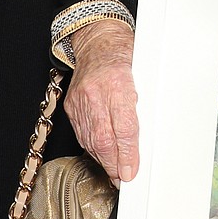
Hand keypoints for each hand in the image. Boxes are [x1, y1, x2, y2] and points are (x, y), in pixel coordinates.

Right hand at [65, 21, 138, 184]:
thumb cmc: (123, 54)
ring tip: (114, 172)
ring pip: (90, 139)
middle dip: (114, 164)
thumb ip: (143, 105)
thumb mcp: (142, 74)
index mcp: (118, 81)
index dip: (128, 153)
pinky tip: (101, 155)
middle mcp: (96, 92)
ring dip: (103, 160)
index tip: (131, 170)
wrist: (96, 40)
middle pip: (103, 138)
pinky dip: (92, 148)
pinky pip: (82, 133)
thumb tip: (146, 140)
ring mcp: (80, 99)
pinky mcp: (71, 105)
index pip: (124, 127)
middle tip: (123, 178)